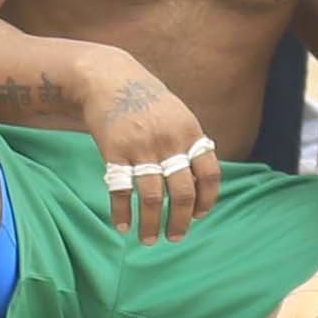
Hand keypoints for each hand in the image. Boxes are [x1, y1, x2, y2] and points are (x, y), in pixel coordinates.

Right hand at [83, 65, 222, 238]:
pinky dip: (122, 212)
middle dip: (181, 221)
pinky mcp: (115, 151)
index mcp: (189, 133)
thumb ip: (189, 145)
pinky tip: (123, 225)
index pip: (209, 174)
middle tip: (175, 237)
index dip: (207, 199)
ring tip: (149, 240)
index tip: (199, 215)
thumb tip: (200, 182)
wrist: (109, 78)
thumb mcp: (178, 115)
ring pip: (153, 198)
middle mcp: (169, 142)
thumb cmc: (146, 100)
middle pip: (183, 193)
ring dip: (151, 225)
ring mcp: (142, 148)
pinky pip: (121, 191)